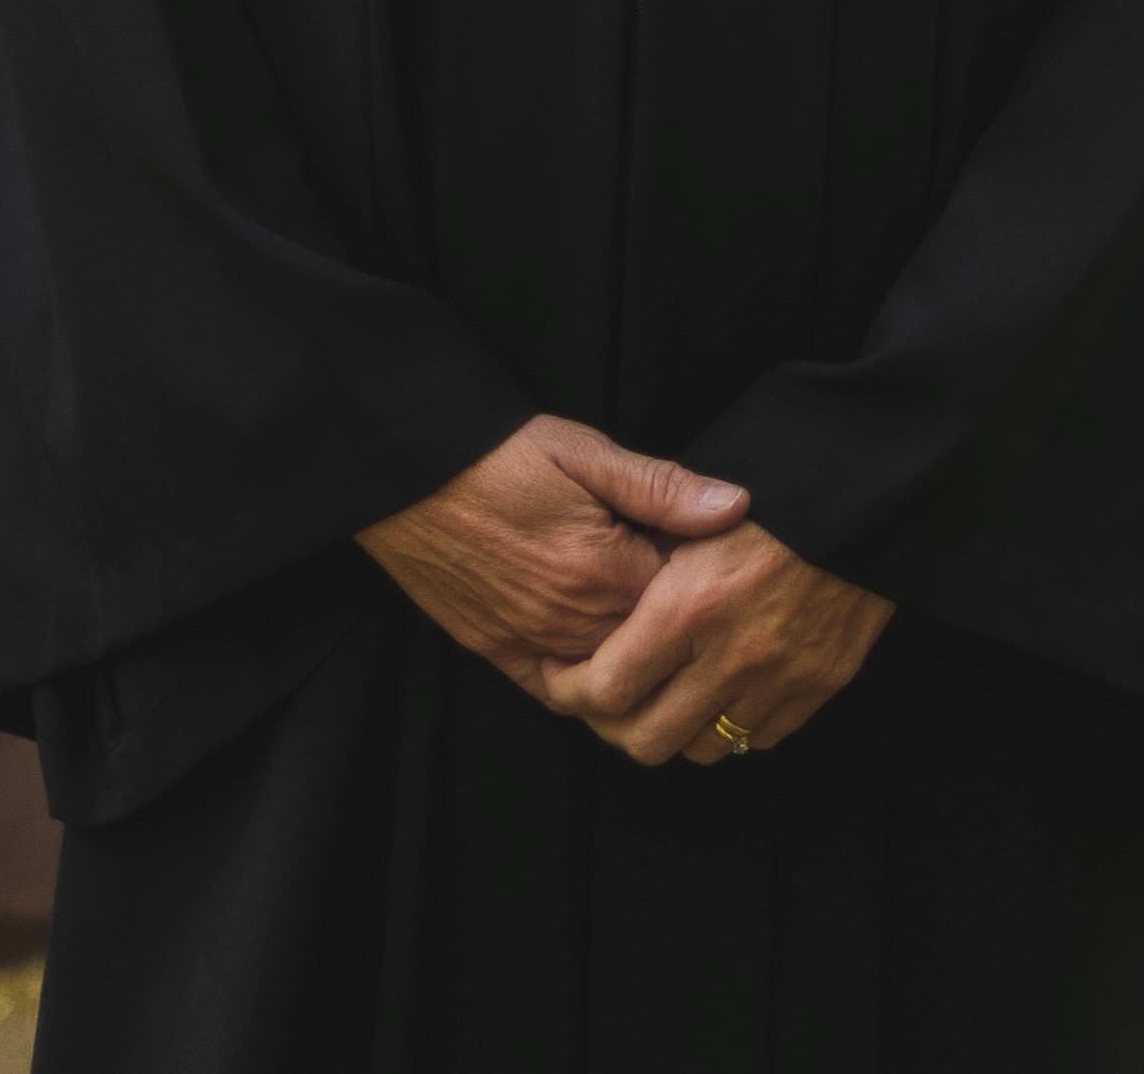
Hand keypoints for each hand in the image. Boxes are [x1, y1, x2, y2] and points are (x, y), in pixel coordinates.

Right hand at [357, 416, 749, 698]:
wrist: (406, 469)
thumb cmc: (497, 451)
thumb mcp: (583, 450)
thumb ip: (660, 487)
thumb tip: (736, 506)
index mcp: (602, 568)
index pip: (685, 604)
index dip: (707, 586)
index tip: (719, 567)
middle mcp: (570, 619)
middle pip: (652, 651)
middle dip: (679, 632)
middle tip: (695, 604)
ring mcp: (530, 641)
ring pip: (608, 682)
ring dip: (636, 662)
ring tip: (658, 636)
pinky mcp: (493, 650)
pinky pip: (553, 692)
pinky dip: (584, 689)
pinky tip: (604, 666)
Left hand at [539, 519, 893, 766]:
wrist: (864, 497)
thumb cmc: (771, 490)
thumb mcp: (692, 509)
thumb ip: (643, 559)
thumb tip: (598, 602)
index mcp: (691, 605)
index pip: (606, 688)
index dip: (568, 690)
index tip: (559, 673)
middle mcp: (733, 655)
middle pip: (646, 739)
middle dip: (611, 725)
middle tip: (601, 695)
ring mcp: (781, 678)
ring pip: (703, 748)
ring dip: (675, 729)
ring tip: (660, 693)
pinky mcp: (819, 686)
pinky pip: (759, 737)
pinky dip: (731, 723)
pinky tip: (719, 688)